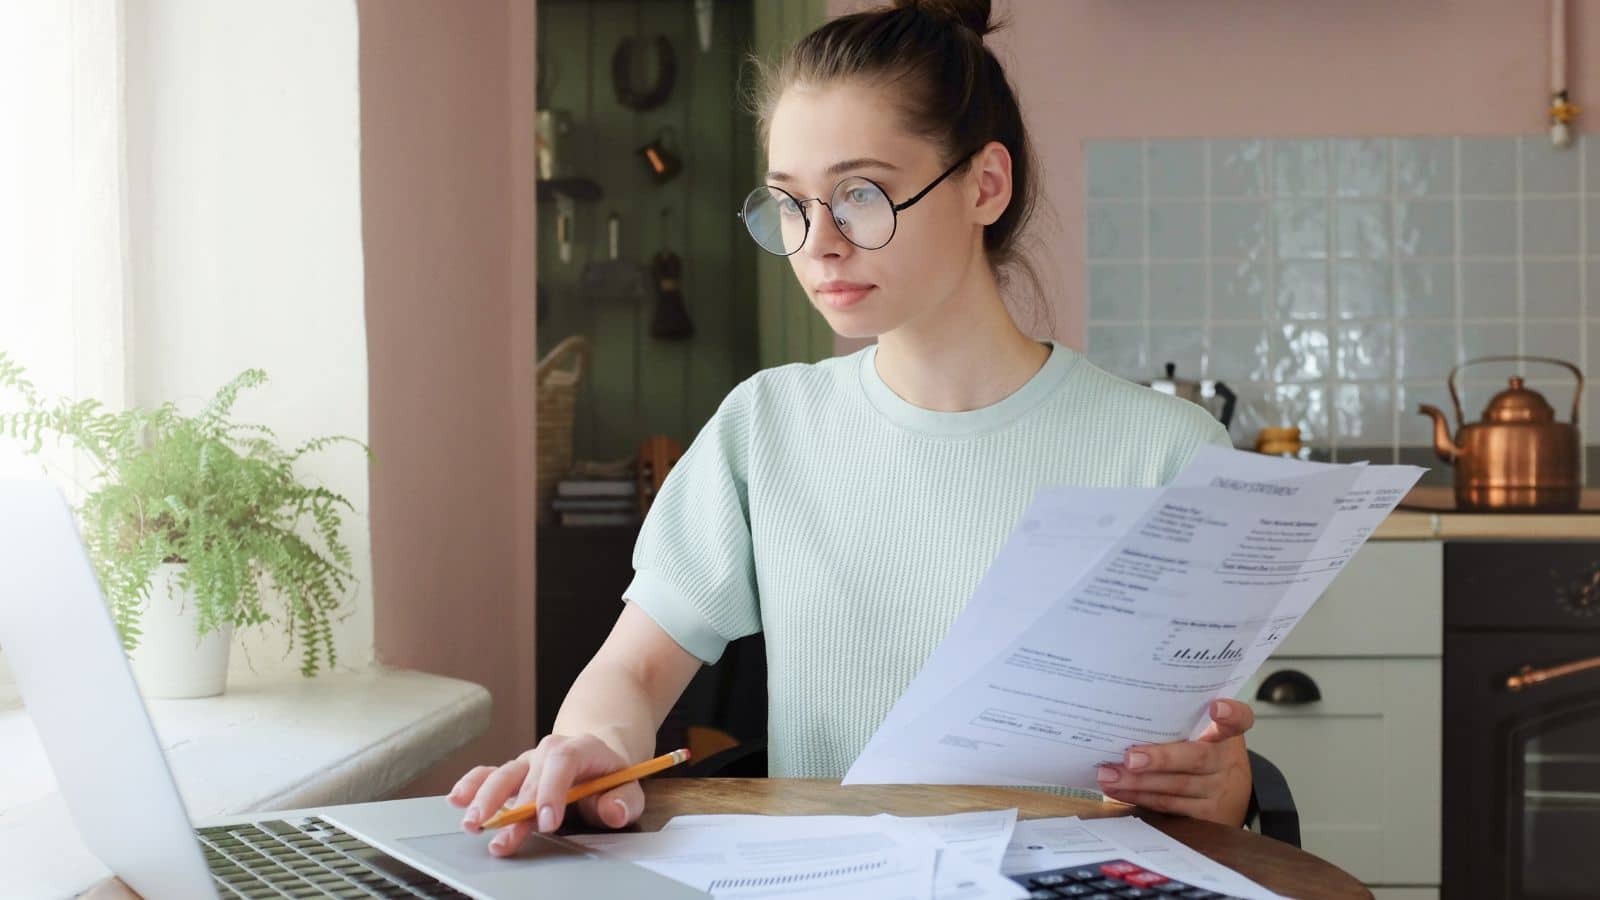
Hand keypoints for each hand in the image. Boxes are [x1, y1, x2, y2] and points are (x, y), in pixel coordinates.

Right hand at [447, 733, 644, 855]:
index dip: (552, 791)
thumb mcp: (628, 788)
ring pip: (503, 774)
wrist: (597, 758)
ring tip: (472, 823)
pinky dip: (471, 785)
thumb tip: (612, 810)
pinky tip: (456, 799)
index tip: (547, 822)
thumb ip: (624, 801)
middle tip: (500, 834)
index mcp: (580, 749)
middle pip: (527, 772)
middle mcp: (548, 752)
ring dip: (484, 798)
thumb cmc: (609, 779)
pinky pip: (488, 774)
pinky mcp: (513, 774)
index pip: (563, 762)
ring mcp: (527, 762)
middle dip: (512, 806)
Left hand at [1094, 698, 1253, 825]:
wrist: (1231, 798)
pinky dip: (1140, 797)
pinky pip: (1169, 805)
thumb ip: (1181, 724)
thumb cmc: (1207, 756)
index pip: (1239, 719)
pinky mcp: (1208, 817)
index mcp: (1228, 736)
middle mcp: (1228, 763)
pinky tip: (1119, 790)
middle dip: (1160, 759)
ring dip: (1138, 782)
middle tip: (1129, 758)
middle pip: (1196, 758)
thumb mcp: (1206, 736)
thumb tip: (1126, 715)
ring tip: (1109, 775)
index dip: (1230, 714)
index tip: (1217, 708)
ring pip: (1176, 786)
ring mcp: (1220, 792)